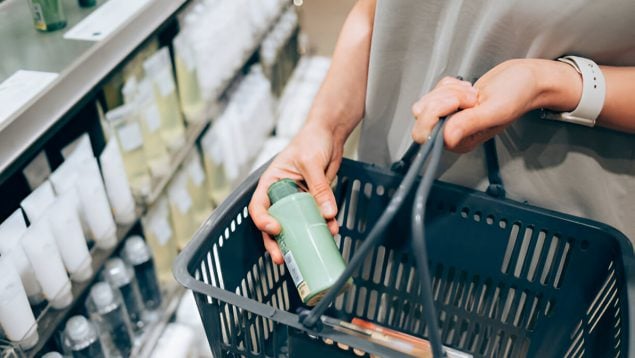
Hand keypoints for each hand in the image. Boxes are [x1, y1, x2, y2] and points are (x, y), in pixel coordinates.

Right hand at [248, 123, 342, 263]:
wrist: (330, 134)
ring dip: (302, 238)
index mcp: (271, 182)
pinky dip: (322, 227)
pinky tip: (331, 232)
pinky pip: (315, 218)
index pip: (259, 206)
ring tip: (310, 250)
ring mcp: (297, 199)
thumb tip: (328, 213)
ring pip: (295, 225)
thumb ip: (319, 187)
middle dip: (277, 243)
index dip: (263, 221)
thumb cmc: (312, 140)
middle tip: (283, 258)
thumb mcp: (312, 163)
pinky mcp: (313, 201)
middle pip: (274, 223)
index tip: (275, 229)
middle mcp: (280, 194)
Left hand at [411, 59, 581, 151]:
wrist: (526, 78)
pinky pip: (436, 90)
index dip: (436, 113)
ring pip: (427, 100)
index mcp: (461, 142)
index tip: (458, 101)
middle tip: (470, 95)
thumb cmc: (517, 95)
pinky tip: (469, 87)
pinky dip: (451, 84)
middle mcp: (453, 133)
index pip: (425, 134)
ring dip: (449, 90)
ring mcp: (451, 117)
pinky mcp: (450, 103)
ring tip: (473, 92)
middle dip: (444, 98)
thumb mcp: (494, 110)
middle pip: (421, 116)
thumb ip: (469, 123)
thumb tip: (446, 138)